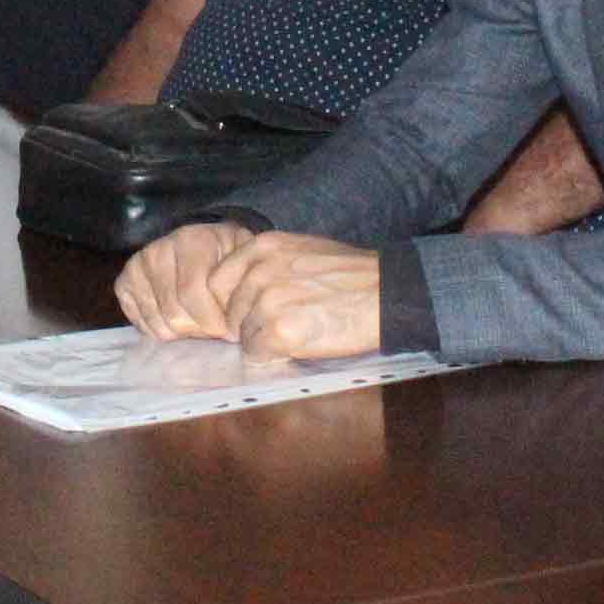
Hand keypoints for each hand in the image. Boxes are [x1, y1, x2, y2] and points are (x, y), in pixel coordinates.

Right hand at [116, 222, 252, 342]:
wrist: (206, 246)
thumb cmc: (228, 260)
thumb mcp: (244, 264)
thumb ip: (241, 288)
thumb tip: (231, 326)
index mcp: (192, 240)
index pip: (192, 293)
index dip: (213, 320)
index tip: (229, 328)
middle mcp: (159, 248)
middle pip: (173, 313)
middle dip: (199, 329)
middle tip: (214, 328)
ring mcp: (138, 265)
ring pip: (158, 322)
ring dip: (182, 333)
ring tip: (199, 323)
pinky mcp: (124, 282)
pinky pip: (141, 324)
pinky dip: (162, 331)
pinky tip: (178, 319)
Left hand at [207, 232, 384, 359]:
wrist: (387, 293)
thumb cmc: (352, 275)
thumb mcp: (301, 250)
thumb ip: (267, 265)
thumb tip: (241, 294)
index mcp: (262, 247)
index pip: (217, 282)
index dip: (232, 302)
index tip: (251, 312)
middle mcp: (258, 271)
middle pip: (229, 313)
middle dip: (248, 325)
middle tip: (282, 325)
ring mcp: (267, 302)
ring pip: (243, 336)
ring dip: (264, 341)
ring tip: (298, 332)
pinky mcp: (280, 331)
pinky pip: (258, 354)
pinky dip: (274, 356)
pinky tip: (299, 345)